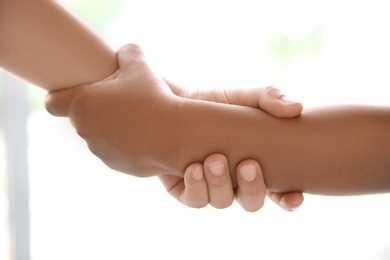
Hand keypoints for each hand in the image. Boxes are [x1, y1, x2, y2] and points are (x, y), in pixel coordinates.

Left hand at [46, 44, 183, 176]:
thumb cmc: (152, 98)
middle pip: (82, 118)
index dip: (59, 97)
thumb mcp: (139, 65)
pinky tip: (146, 136)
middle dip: (97, 110)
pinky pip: (117, 151)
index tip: (72, 93)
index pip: (53, 103)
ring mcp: (101, 151)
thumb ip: (127, 52)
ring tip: (138, 118)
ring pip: (100, 136)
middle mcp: (85, 131)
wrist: (175, 135)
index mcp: (82, 105)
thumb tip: (127, 51)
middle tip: (121, 100)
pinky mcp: (118, 165)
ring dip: (112, 128)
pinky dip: (127, 145)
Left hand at [159, 85, 303, 211]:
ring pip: (222, 202)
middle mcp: (234, 182)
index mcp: (256, 166)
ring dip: (220, 184)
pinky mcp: (186, 189)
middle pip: (252, 203)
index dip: (289, 200)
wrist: (174, 103)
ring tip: (215, 159)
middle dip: (252, 189)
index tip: (295, 196)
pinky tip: (193, 167)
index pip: (280, 192)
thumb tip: (296, 108)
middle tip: (248, 164)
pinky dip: (196, 187)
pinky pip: (194, 200)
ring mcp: (211, 187)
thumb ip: (269, 98)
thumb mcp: (242, 97)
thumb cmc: (214, 103)